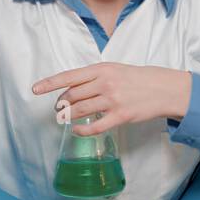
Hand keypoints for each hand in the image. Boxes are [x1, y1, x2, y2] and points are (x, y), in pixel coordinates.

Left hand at [31, 63, 191, 135]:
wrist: (164, 89)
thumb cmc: (137, 79)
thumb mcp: (115, 69)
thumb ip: (94, 77)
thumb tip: (72, 87)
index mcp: (102, 69)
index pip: (69, 76)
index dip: (49, 83)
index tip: (35, 89)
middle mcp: (105, 83)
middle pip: (71, 96)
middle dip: (61, 104)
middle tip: (59, 109)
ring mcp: (112, 100)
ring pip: (80, 111)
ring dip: (68, 116)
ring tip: (65, 119)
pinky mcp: (120, 116)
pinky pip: (94, 126)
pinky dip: (82, 130)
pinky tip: (77, 130)